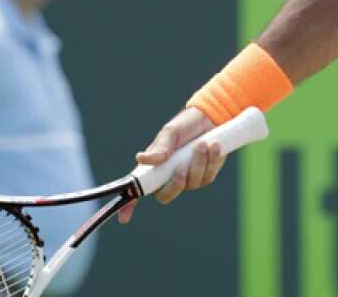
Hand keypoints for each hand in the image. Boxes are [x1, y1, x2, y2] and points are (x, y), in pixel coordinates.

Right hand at [117, 107, 220, 223]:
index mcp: (153, 168)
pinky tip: (214, 146)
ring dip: (198, 163)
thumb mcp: (170, 133)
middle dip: (176, 183)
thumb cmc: (184, 126)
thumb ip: (160, 148)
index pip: (139, 190)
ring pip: (191, 183)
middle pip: (166, 195)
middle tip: (181, 166)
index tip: (124, 218)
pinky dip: (211, 161)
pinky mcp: (205, 175)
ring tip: (202, 143)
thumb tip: (140, 158)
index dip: (129, 206)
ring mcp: (188, 178)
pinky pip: (208, 176)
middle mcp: (168, 177)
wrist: (210, 119)